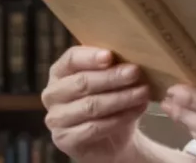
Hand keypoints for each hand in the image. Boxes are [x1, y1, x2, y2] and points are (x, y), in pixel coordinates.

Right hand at [42, 46, 150, 162]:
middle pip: (82, 82)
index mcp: (60, 71)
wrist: (115, 140)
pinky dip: (119, 118)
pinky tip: (137, 110)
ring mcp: (56, 119)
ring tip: (143, 92)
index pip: (71, 59)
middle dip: (112, 77)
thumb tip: (131, 55)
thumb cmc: (112, 100)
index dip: (90, 57)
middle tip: (135, 72)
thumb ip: (114, 66)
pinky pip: (94, 128)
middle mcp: (53, 94)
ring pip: (90, 106)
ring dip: (120, 98)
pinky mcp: (65, 140)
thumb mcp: (113, 80)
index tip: (110, 56)